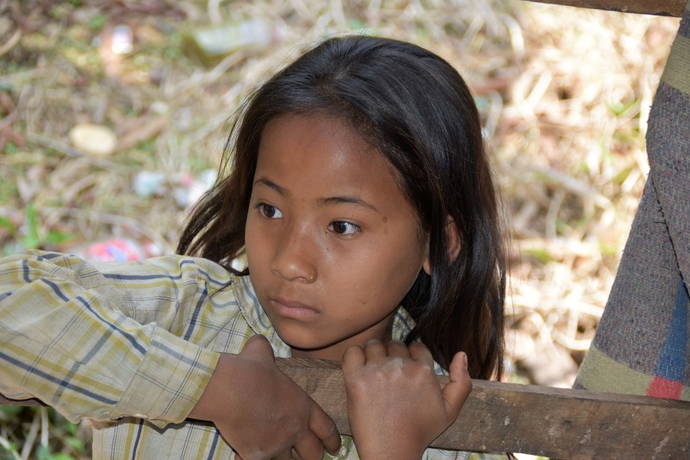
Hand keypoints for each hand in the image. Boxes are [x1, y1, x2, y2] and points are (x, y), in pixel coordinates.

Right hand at [189, 335, 340, 459]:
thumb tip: (259, 343)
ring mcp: (277, 444)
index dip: (332, 439)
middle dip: (313, 455)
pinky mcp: (258, 455)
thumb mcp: (261, 352)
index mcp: (302, 406)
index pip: (326, 428)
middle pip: (313, 452)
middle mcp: (295, 428)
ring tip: (282, 457)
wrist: (228, 388)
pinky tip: (251, 457)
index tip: (334, 447)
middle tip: (311, 455)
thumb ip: (265, 351)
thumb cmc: (248, 369)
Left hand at [342, 340, 470, 459]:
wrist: (392, 452)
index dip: (411, 357)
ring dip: (373, 355)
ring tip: (373, 373)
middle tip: (388, 375)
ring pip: (374, 345)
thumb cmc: (420, 432)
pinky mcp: (355, 379)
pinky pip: (352, 352)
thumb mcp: (450, 411)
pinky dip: (354, 356)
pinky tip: (359, 370)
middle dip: (392, 355)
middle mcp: (401, 366)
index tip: (405, 371)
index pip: (416, 346)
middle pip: (394, 344)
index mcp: (423, 370)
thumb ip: (461, 382)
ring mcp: (377, 371)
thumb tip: (462, 353)